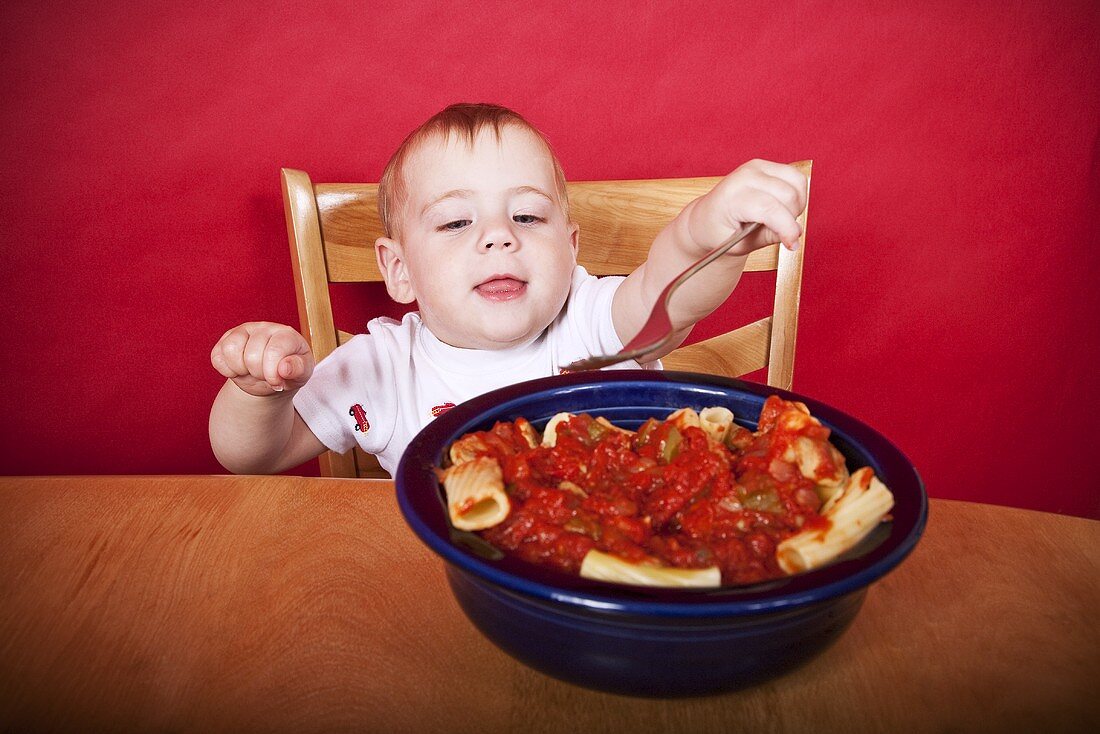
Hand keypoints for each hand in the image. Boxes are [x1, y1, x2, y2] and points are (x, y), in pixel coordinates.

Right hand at [210, 322, 313, 396]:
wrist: (271, 379)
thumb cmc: (289, 374)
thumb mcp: (301, 375)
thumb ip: (298, 370)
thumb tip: (284, 368)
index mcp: (287, 334)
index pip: (274, 351)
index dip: (272, 373)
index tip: (277, 383)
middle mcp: (265, 328)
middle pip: (251, 355)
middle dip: (258, 374)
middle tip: (265, 375)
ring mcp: (244, 331)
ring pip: (230, 349)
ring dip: (240, 369)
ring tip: (252, 372)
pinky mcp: (227, 339)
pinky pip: (216, 356)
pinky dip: (226, 370)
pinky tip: (239, 370)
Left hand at [688, 159, 807, 255]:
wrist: (707, 217)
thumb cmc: (719, 232)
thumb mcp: (739, 245)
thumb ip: (768, 237)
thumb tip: (794, 233)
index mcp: (731, 197)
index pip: (768, 208)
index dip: (786, 228)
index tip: (792, 244)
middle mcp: (744, 176)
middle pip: (788, 196)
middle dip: (791, 219)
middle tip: (778, 231)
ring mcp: (757, 167)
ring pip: (797, 184)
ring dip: (796, 206)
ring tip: (780, 218)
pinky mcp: (767, 165)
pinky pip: (797, 178)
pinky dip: (797, 195)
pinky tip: (783, 206)